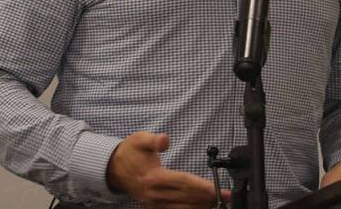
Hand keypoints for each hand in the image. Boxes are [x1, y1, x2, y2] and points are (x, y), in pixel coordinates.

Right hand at [107, 131, 227, 207]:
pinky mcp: (154, 207)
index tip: (217, 188)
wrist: (113, 168)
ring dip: (201, 206)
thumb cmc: (130, 151)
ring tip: (219, 203)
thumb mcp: (139, 139)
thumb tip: (165, 140)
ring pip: (182, 208)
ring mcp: (154, 203)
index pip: (183, 182)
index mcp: (154, 177)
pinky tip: (203, 207)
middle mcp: (154, 194)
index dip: (201, 186)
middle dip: (208, 198)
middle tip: (227, 196)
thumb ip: (153, 140)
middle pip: (186, 197)